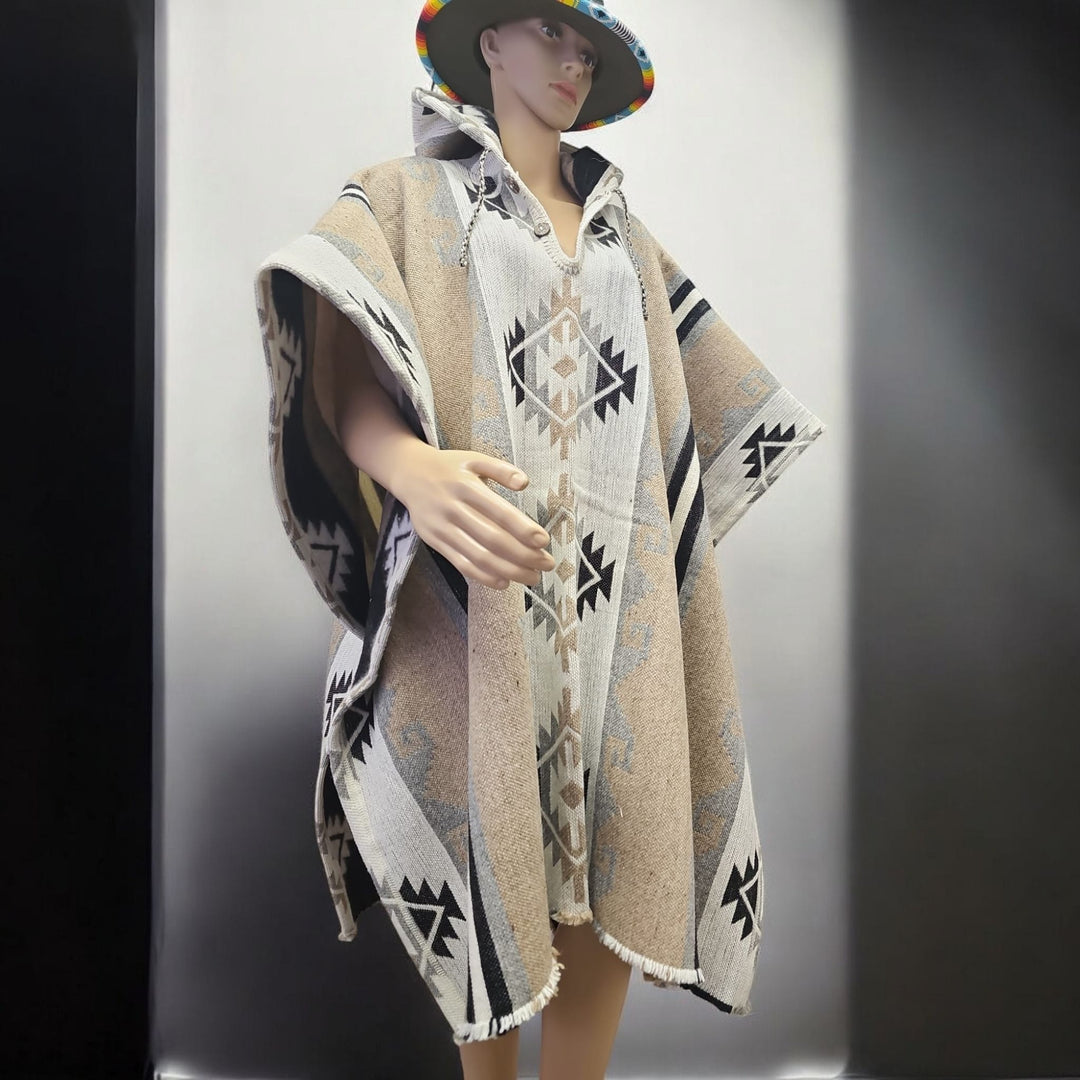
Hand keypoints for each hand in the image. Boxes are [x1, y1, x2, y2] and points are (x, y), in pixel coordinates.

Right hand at [391, 443, 555, 589]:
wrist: (409, 474)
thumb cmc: (449, 467)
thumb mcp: (474, 459)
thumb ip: (501, 469)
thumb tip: (525, 483)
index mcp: (466, 486)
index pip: (498, 511)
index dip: (522, 529)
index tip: (544, 541)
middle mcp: (453, 509)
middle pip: (492, 539)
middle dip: (523, 556)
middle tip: (547, 564)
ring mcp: (442, 528)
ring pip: (478, 556)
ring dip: (509, 571)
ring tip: (532, 577)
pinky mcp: (435, 542)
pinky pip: (461, 564)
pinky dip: (483, 576)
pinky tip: (504, 582)